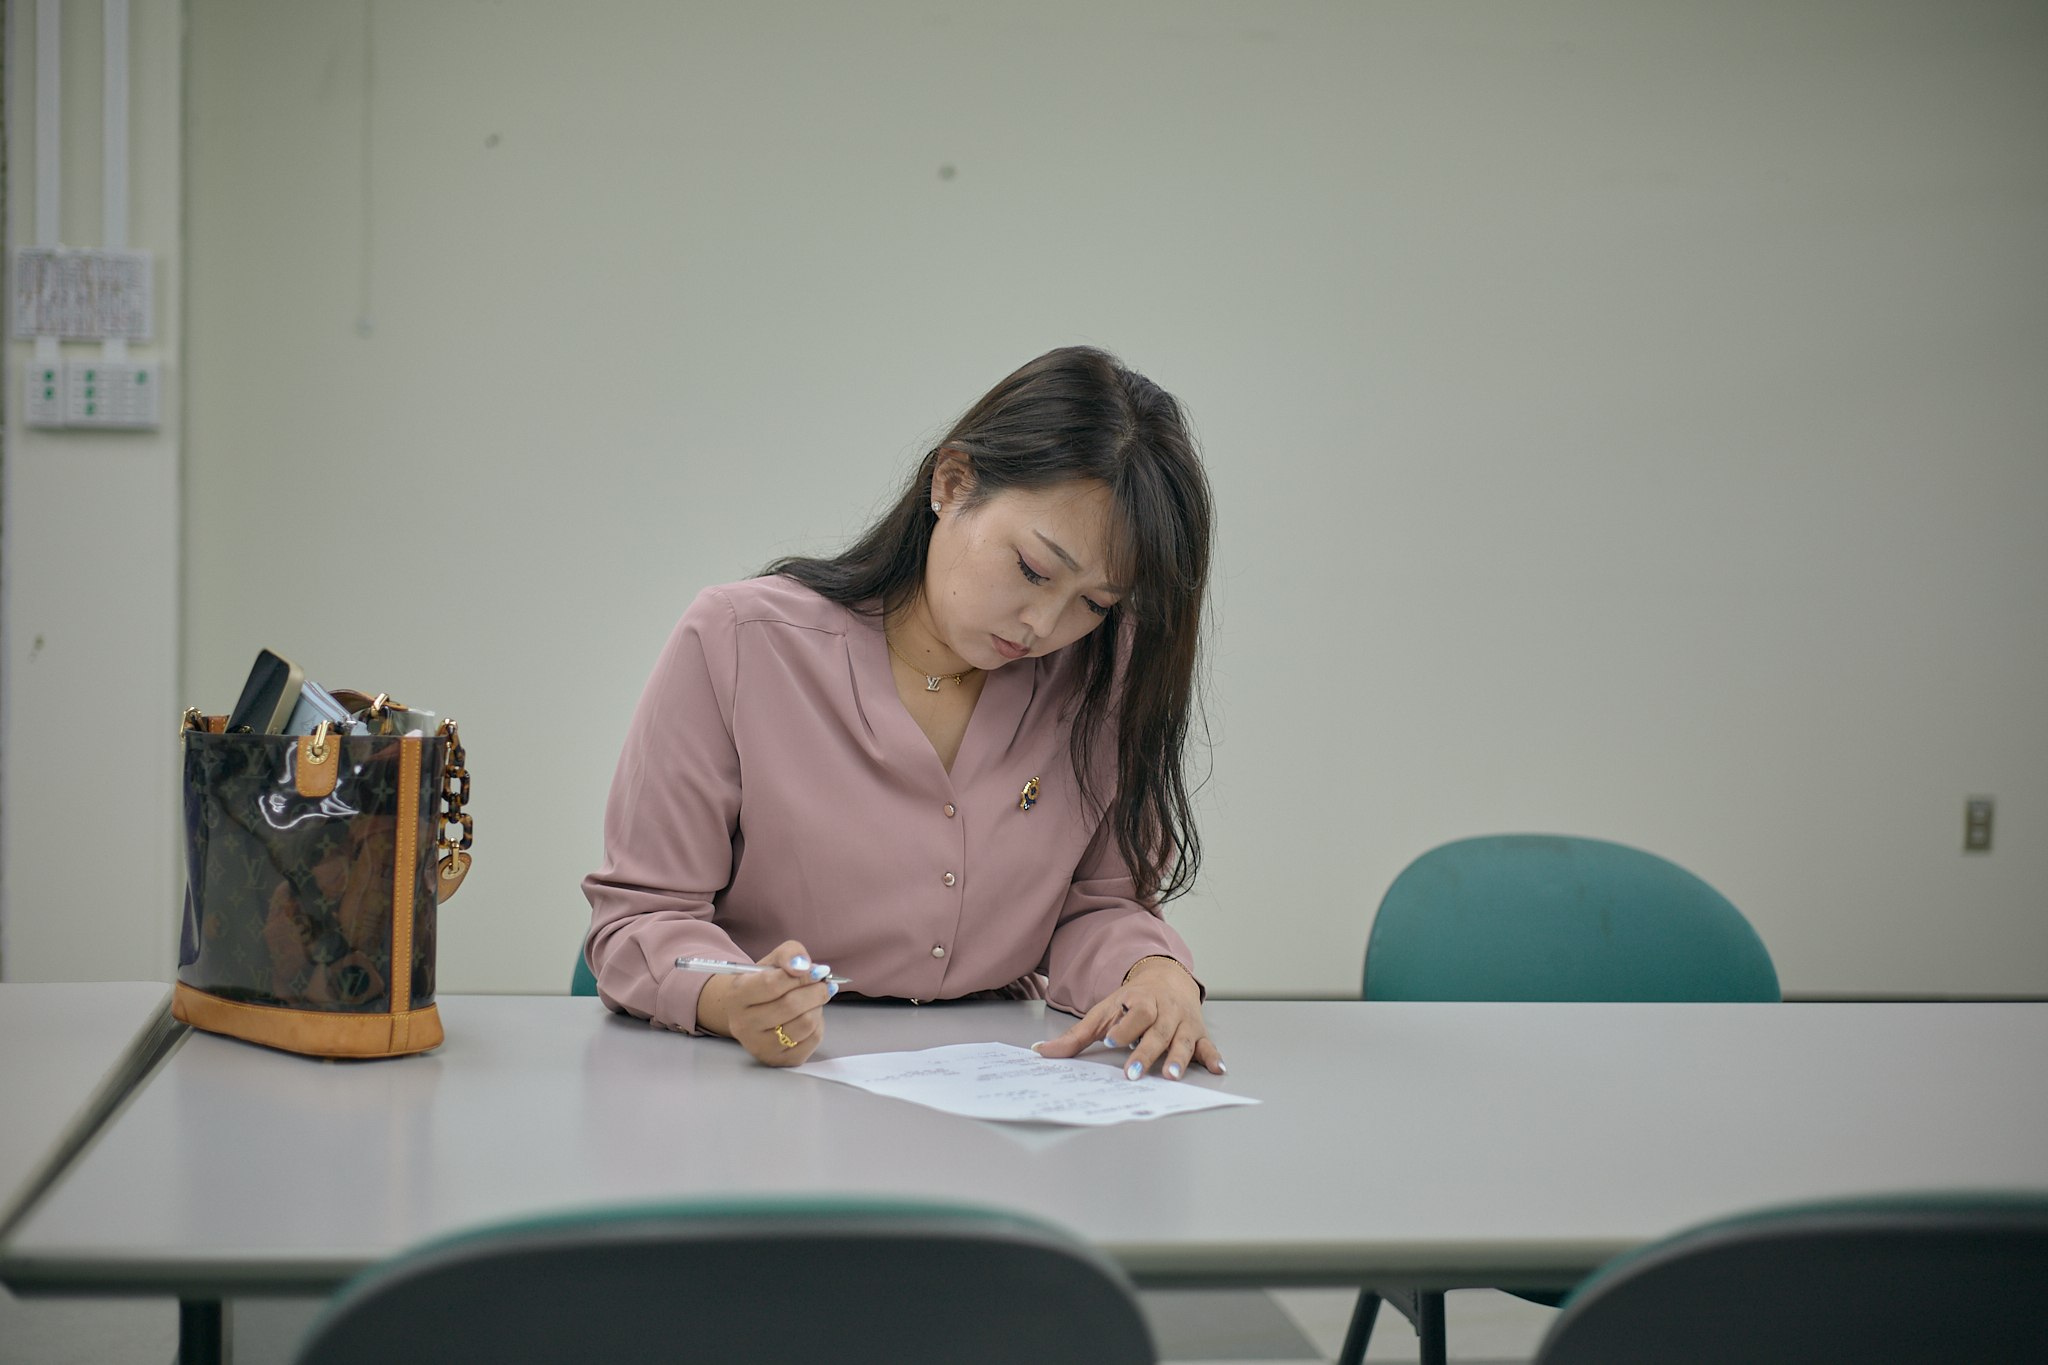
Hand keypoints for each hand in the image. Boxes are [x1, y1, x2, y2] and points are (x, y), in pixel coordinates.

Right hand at [695, 940, 835, 1065]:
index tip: (817, 971)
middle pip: (791, 1005)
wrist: (755, 1013)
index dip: (802, 975)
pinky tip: (809, 1017)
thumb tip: (804, 966)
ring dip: (818, 1007)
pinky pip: (813, 1039)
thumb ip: (789, 954)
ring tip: (813, 1000)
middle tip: (824, 984)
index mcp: (736, 995)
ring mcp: (759, 1046)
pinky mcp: (778, 1060)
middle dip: (816, 991)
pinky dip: (819, 1024)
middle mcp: (742, 1025)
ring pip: (805, 1023)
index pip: (773, 983)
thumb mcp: (773, 961)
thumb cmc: (765, 984)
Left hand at [1033, 956, 1222, 1080]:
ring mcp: (1183, 1022)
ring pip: (1182, 1040)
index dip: (1123, 1028)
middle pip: (1156, 1032)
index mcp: (1140, 1001)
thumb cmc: (1130, 1001)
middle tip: (1134, 1074)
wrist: (1166, 977)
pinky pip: (1207, 1045)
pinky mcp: (1199, 1032)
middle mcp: (1165, 1010)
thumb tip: (1040, 1052)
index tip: (1111, 1042)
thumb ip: (1075, 1036)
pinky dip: (1213, 1057)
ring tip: (1173, 1076)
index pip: (1134, 1013)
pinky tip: (1218, 1070)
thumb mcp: (1102, 1012)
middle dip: (1146, 1053)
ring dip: (1179, 1058)